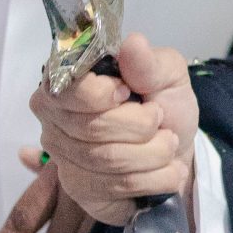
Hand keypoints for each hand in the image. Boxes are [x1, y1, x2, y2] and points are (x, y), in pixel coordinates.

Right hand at [30, 32, 197, 227]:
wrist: (177, 151)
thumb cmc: (165, 105)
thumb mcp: (168, 76)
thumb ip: (150, 63)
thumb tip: (132, 43)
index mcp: (69, 80)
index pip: (66, 90)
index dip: (101, 95)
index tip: (129, 92)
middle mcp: (55, 119)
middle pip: (92, 129)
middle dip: (142, 126)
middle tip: (160, 119)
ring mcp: (64, 158)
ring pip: (107, 160)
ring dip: (155, 153)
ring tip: (168, 144)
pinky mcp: (80, 189)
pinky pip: (116, 188)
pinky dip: (155, 178)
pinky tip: (165, 169)